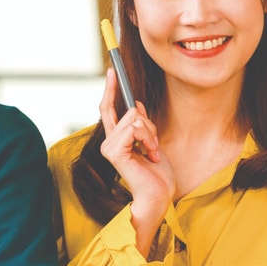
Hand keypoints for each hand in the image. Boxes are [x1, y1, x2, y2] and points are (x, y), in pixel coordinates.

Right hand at [98, 70, 174, 250]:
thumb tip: (134, 105)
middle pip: (127, 110)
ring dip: (150, 133)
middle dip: (147, 123)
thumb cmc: (155, 173)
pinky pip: (134, 128)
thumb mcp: (150, 141)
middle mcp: (108, 142)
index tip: (114, 69)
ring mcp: (109, 147)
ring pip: (134, 119)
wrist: (158, 195)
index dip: (111, 88)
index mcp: (115, 139)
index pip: (108, 107)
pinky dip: (148, 139)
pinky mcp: (114, 152)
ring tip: (152, 152)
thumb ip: (139, 124)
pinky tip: (150, 155)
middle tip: (153, 144)